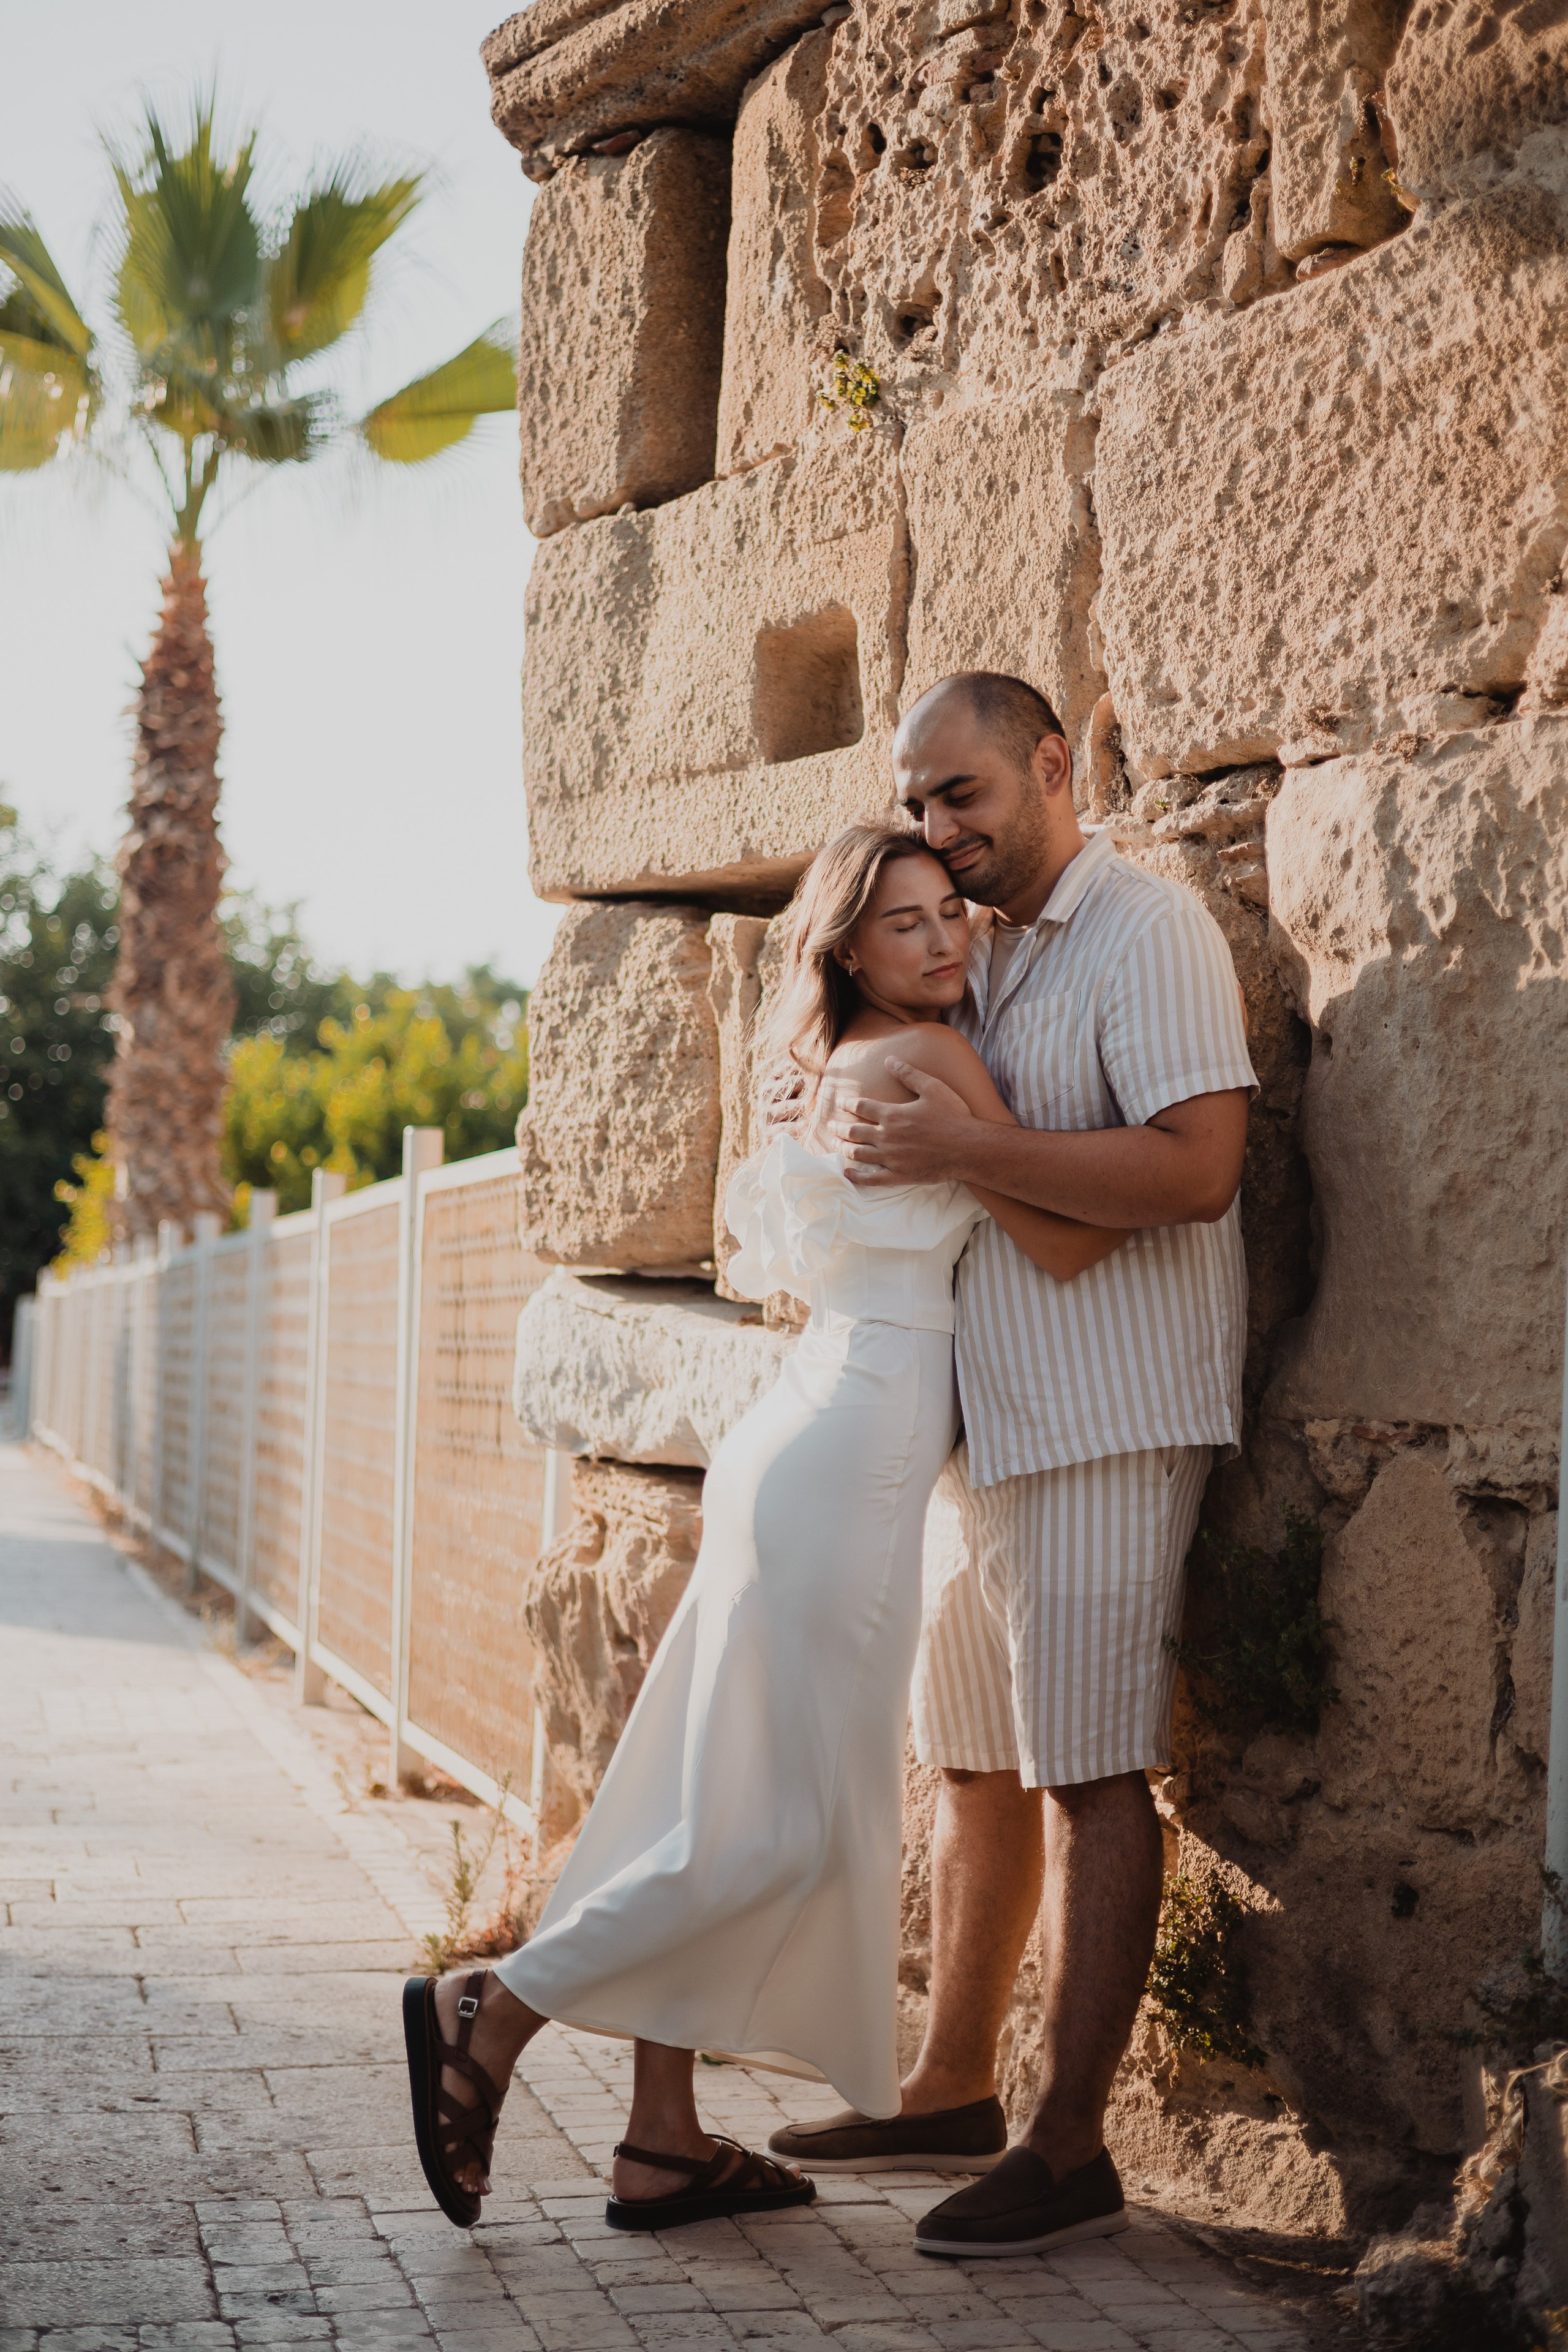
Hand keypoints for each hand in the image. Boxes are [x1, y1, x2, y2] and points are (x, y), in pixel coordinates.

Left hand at [828, 1060, 976, 1185]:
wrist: (969, 1147)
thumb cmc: (953, 1116)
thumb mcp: (933, 1088)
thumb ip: (909, 1074)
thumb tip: (889, 1059)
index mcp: (893, 1114)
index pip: (862, 1107)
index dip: (848, 1103)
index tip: (840, 1102)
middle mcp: (887, 1136)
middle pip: (854, 1131)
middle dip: (839, 1127)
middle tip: (830, 1125)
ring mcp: (891, 1158)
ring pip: (858, 1153)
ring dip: (843, 1147)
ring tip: (835, 1143)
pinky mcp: (899, 1175)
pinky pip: (872, 1178)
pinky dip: (857, 1176)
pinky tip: (847, 1173)